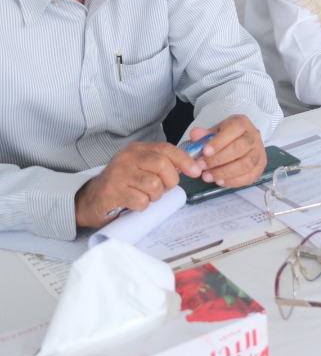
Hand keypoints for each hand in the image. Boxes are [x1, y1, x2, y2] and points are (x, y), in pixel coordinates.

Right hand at [74, 143, 200, 228]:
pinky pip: (141, 200)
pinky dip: (142, 206)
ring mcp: (118, 175)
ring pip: (154, 185)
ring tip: (143, 196)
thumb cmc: (120, 184)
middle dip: (169, 181)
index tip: (195, 171)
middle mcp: (127, 159)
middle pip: (162, 165)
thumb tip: (190, 166)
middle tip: (162, 189)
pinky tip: (133, 203)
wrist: (89, 200)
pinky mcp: (112, 192)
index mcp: (136, 150)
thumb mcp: (140, 168)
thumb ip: (161, 165)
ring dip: (154, 196)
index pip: (166, 149)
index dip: (184, 160)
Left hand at [189, 115, 266, 186]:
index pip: (234, 130)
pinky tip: (220, 181)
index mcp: (242, 123)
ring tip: (207, 176)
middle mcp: (254, 136)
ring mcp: (259, 152)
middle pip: (240, 148)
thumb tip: (195, 134)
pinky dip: (234, 181)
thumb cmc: (226, 137)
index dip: (219, 142)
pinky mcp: (261, 166)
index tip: (205, 152)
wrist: (241, 141)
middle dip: (219, 159)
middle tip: (202, 166)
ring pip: (246, 164)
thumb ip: (204, 135)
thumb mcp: (214, 132)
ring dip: (225, 172)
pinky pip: (250, 176)